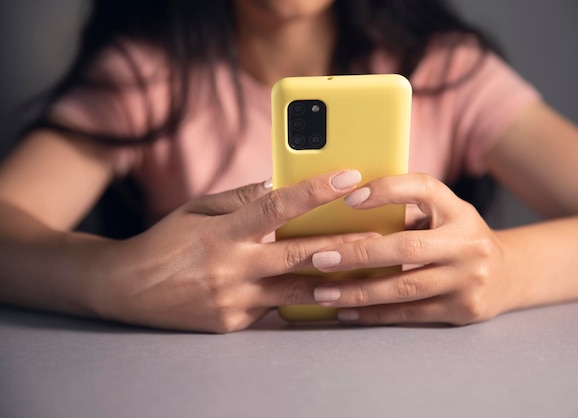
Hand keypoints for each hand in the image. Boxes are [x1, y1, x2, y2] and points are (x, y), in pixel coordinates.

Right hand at [95, 170, 373, 332]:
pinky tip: (326, 292)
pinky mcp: (232, 324)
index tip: (348, 176)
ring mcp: (232, 300)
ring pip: (296, 289)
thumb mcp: (199, 209)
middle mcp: (230, 267)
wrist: (126, 289)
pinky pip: (274, 308)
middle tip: (382, 235)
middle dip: (344, 245)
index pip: (276, 206)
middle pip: (299, 255)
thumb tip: (280, 185)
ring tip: (368, 270)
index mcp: (222, 231)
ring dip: (334, 280)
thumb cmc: (166, 241)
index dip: (314, 191)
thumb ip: (242, 199)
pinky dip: (298, 297)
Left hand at [310, 173, 513, 325]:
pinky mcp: (462, 309)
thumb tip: (347, 207)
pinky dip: (374, 313)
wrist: (509, 275)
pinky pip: (410, 313)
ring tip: (323, 291)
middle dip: (358, 254)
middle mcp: (468, 244)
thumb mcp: (445, 214)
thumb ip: (409, 208)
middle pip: (407, 248)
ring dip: (358, 291)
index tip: (350, 199)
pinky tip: (346, 310)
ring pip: (404, 288)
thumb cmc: (459, 237)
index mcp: (458, 211)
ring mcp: (468, 280)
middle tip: (320, 258)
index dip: (387, 191)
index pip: (424, 189)